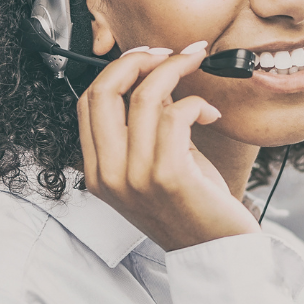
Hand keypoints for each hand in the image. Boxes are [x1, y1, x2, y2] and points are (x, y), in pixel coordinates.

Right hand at [77, 46, 259, 250]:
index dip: (119, 69)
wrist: (216, 251)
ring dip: (177, 71)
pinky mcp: (168, 176)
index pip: (88, 102)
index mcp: (99, 171)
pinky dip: (197, 104)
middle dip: (139, 59)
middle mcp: (109, 175)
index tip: (151, 56)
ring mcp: (135, 177)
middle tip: (174, 52)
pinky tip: (211, 114)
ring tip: (199, 72)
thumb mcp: (159, 162)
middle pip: (104, 92)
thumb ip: (148, 124)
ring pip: (144, 97)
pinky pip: (175, 116)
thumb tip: (156, 76)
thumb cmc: (193, 205)